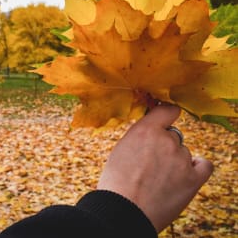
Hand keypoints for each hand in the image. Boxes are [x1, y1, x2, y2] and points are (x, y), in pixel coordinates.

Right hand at [97, 105, 212, 231]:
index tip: (166, 118)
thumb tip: (150, 135)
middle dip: (164, 146)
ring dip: (175, 161)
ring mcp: (181, 159)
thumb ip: (139, 137)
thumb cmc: (117, 182)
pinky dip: (197, 167)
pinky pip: (204, 165)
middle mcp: (166, 140)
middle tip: (151, 163)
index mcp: (145, 130)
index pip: (167, 110)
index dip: (167, 114)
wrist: (124, 210)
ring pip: (184, 153)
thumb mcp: (121, 149)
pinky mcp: (193, 178)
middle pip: (173, 136)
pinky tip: (187, 173)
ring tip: (159, 179)